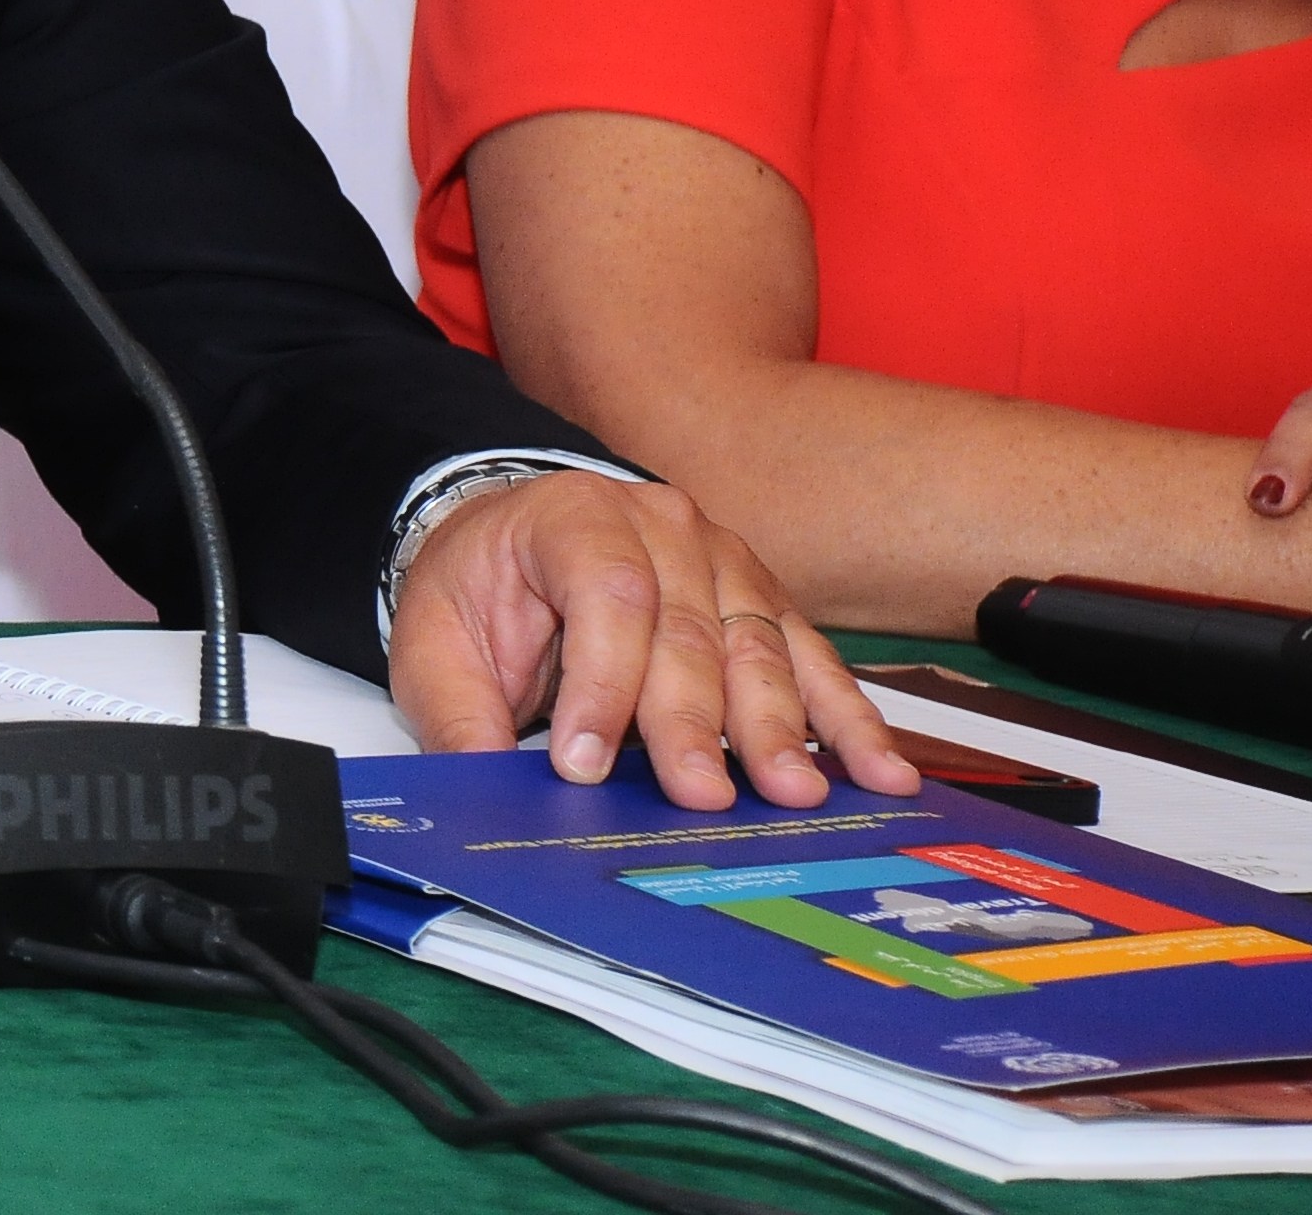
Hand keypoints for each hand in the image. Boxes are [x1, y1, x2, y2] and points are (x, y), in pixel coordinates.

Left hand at [386, 472, 916, 813]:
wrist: (513, 544)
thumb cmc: (481, 593)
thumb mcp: (433, 642)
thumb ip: (455, 712)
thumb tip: (475, 784)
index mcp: (573, 516)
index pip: (606, 594)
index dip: (602, 682)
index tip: (584, 763)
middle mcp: (660, 526)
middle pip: (688, 627)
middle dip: (693, 721)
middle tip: (700, 794)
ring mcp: (723, 559)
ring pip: (757, 645)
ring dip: (779, 727)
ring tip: (798, 791)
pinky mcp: (762, 601)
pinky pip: (809, 659)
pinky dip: (844, 717)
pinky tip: (877, 768)